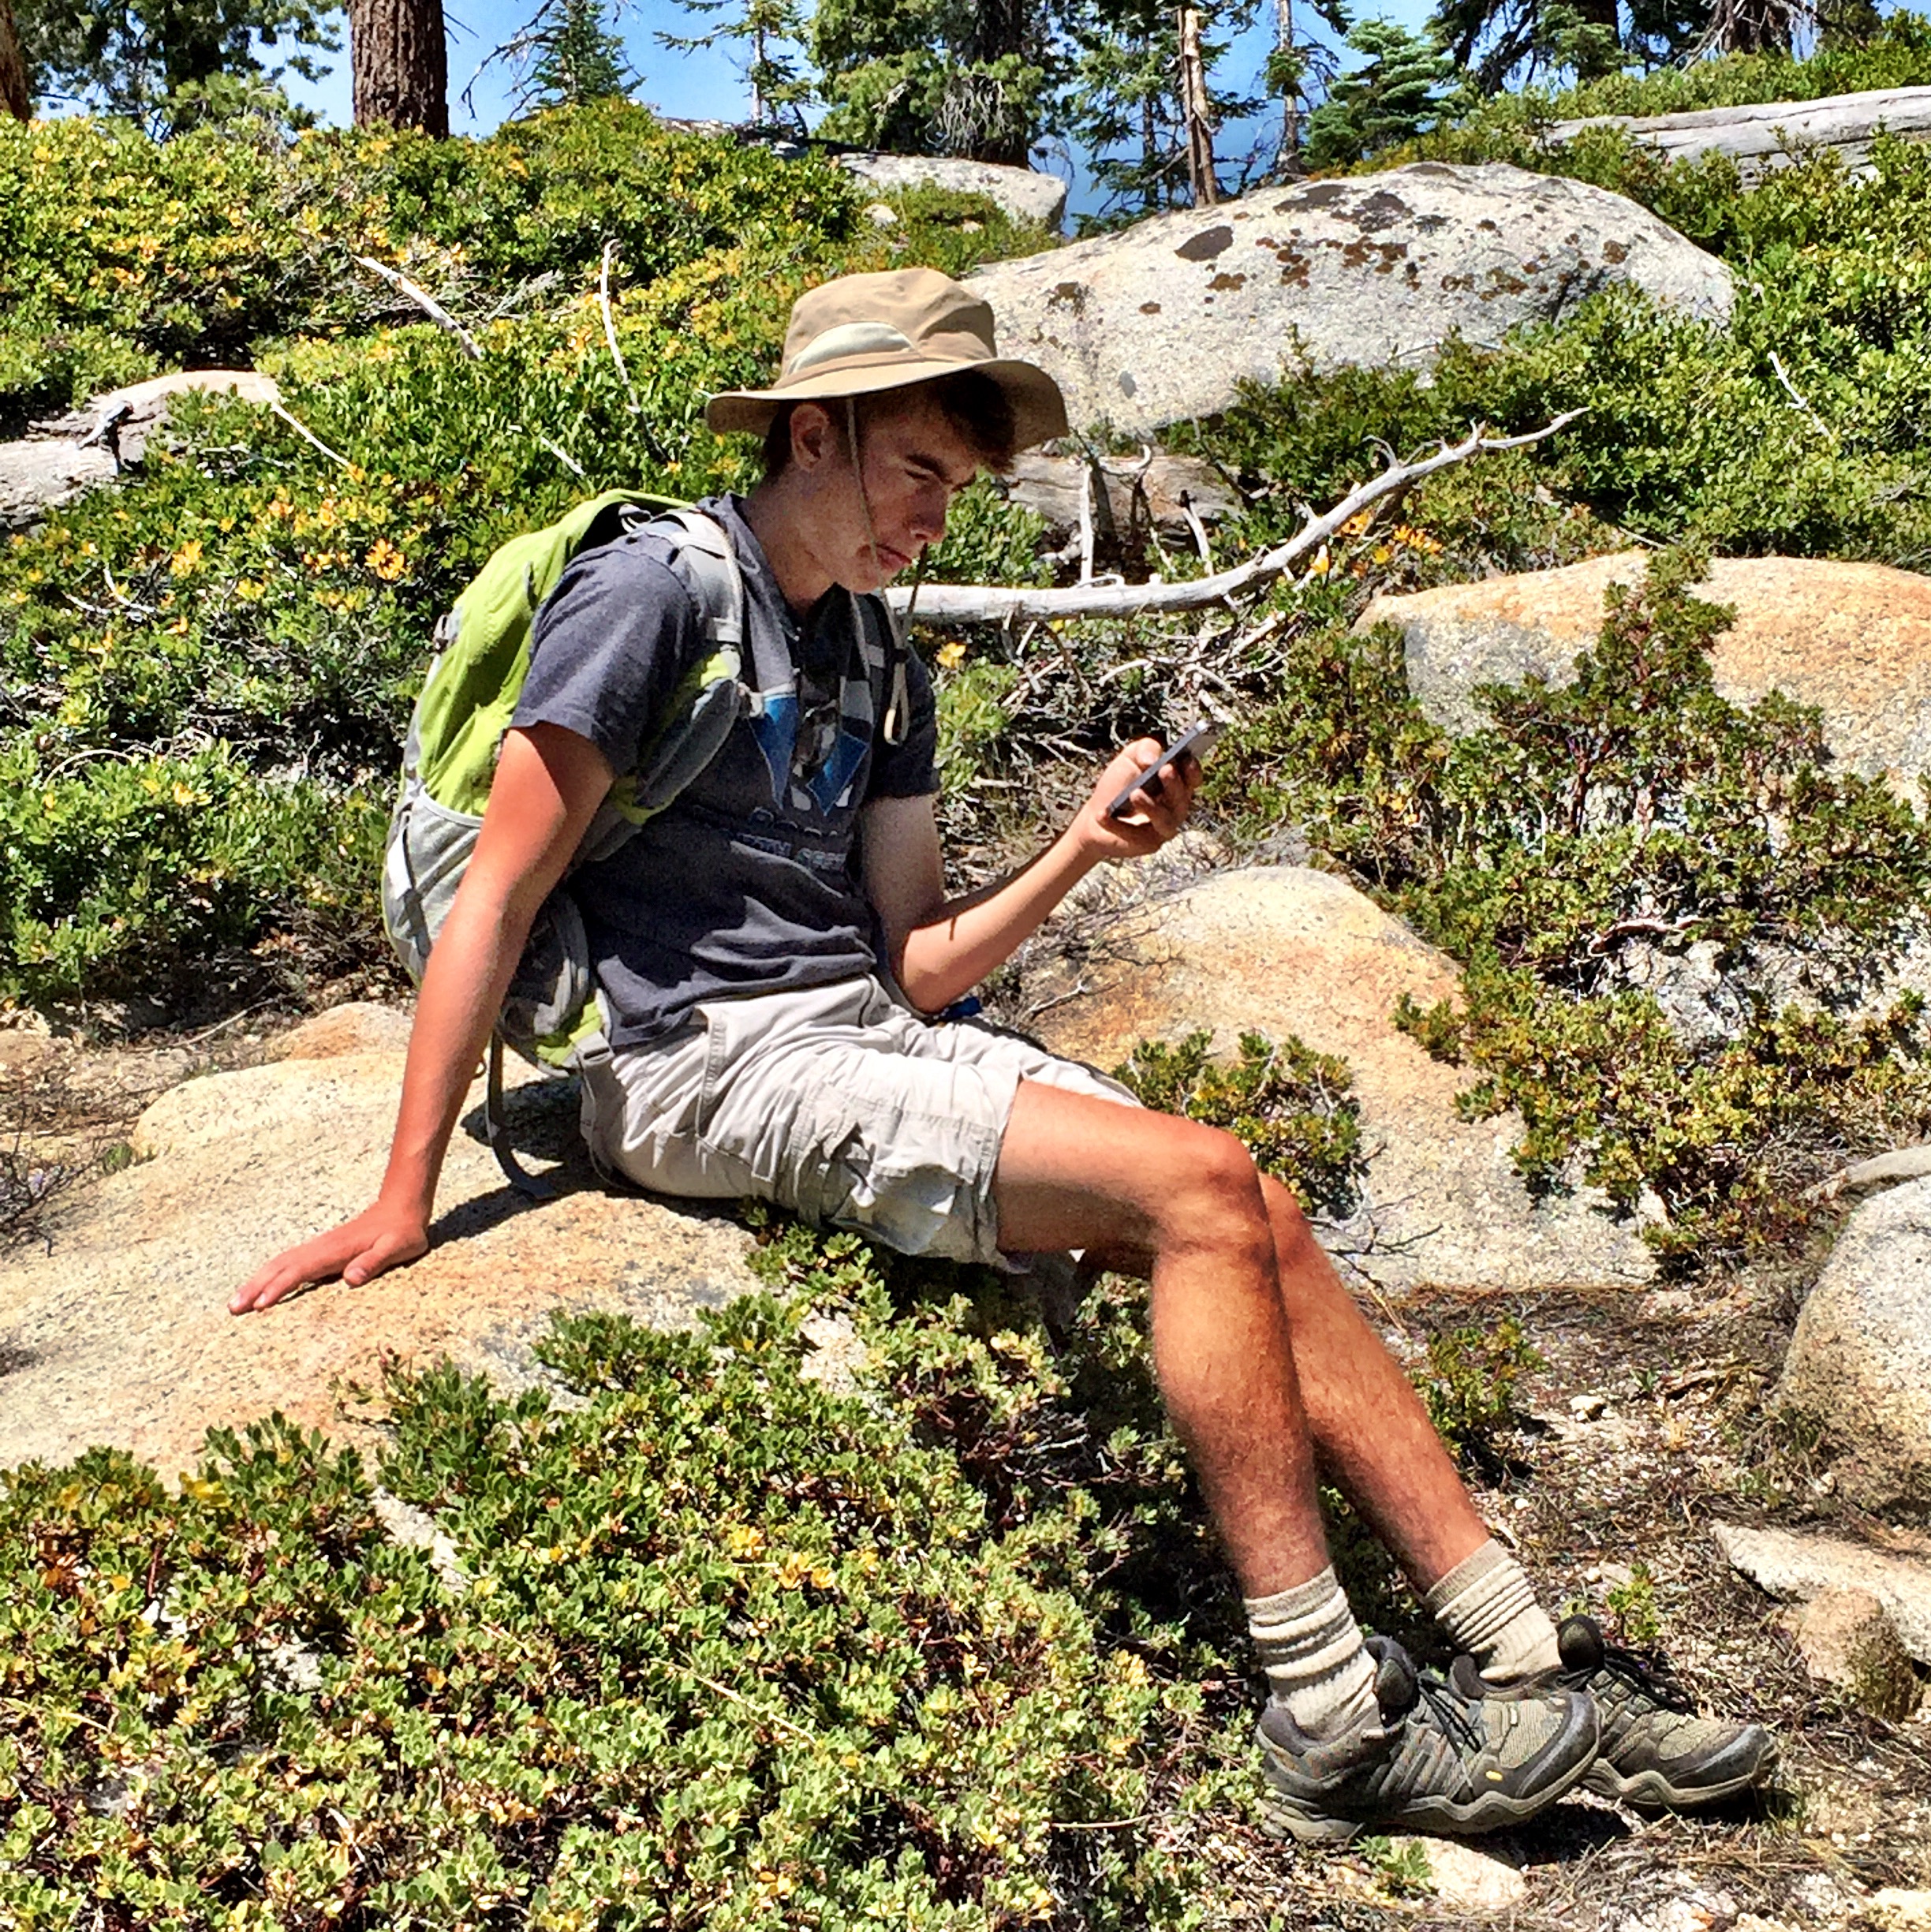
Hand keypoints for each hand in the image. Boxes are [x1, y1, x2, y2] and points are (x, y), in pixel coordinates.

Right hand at [230, 1201, 429, 1314]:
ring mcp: (319, 1247)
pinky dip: (271, 1274)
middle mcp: (322, 1247)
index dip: (279, 1288)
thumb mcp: (397, 1247)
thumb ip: (374, 1262)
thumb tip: (350, 1279)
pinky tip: (262, 1286)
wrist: (401, 1206)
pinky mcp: (322, 1250)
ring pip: (281, 1263)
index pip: (300, 1271)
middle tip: (232, 1308)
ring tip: (236, 1302)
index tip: (259, 1305)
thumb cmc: (402, 1231)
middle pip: (280, 1266)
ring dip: (257, 1280)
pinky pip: (290, 1262)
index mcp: (335, 1251)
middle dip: (255, 1286)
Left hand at [1071, 737, 1201, 861]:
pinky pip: (1136, 836)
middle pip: (1181, 799)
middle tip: (1164, 769)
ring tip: (1135, 793)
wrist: (1097, 814)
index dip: (1192, 771)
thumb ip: (1145, 749)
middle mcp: (1175, 808)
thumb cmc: (1119, 785)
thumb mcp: (1130, 758)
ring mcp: (1164, 828)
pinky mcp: (1148, 844)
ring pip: (1165, 820)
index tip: (1186, 760)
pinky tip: (1103, 814)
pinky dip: (1118, 826)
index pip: (1192, 779)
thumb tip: (1151, 760)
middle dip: (1174, 784)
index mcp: (1176, 784)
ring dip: (1151, 807)